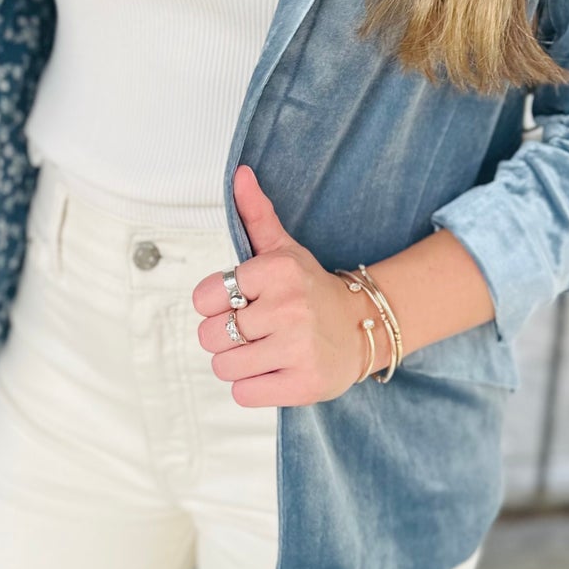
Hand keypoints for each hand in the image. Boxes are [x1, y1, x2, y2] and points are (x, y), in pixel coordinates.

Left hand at [191, 165, 385, 407]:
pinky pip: (244, 394)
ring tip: (262, 351)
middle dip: (223, 337)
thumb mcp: (284, 249)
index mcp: (277, 271)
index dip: (213, 305)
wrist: (363, 327)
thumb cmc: (309, 289)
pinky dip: (251, 387)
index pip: (205, 297)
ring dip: (236, 365)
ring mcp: (298, 348)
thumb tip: (238, 173)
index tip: (237, 303)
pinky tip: (273, 371)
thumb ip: (256, 214)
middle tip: (251, 331)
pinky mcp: (304, 384)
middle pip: (210, 336)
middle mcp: (288, 308)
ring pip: (224, 368)